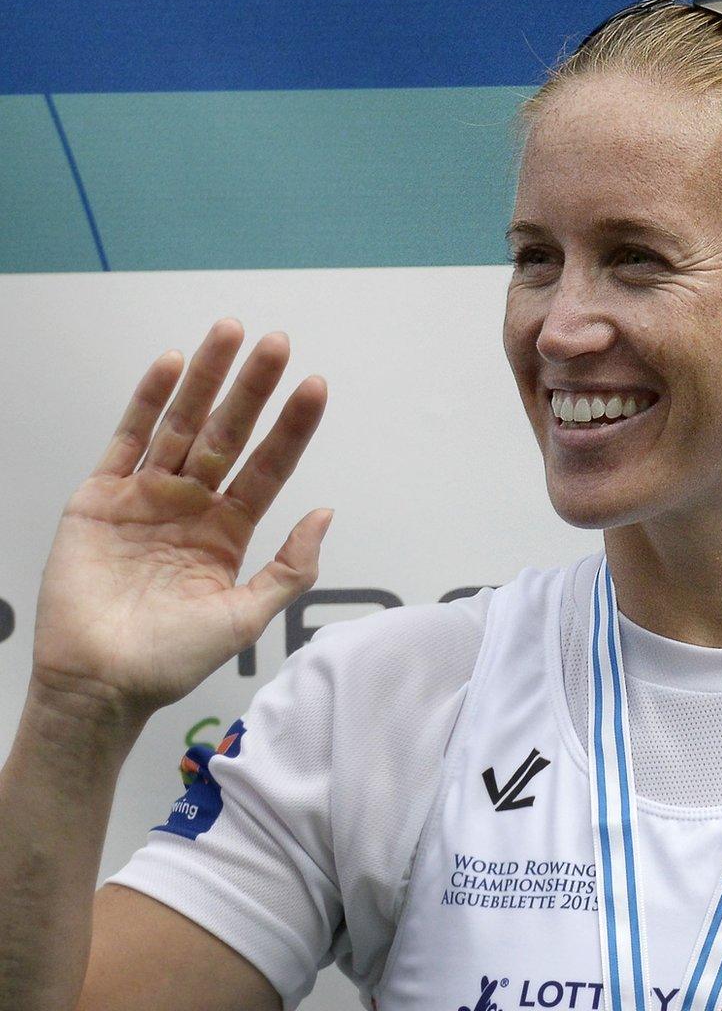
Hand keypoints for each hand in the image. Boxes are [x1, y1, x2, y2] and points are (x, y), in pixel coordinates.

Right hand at [31, 320, 330, 724]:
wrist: (102, 683)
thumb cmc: (172, 659)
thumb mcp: (246, 615)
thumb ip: (290, 567)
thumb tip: (326, 514)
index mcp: (229, 530)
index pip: (269, 466)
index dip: (291, 427)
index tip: (316, 387)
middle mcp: (191, 504)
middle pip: (229, 433)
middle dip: (253, 388)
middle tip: (278, 343)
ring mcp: (146, 496)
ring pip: (182, 425)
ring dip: (206, 380)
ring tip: (228, 333)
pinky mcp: (100, 497)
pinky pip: (127, 440)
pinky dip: (147, 402)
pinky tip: (172, 367)